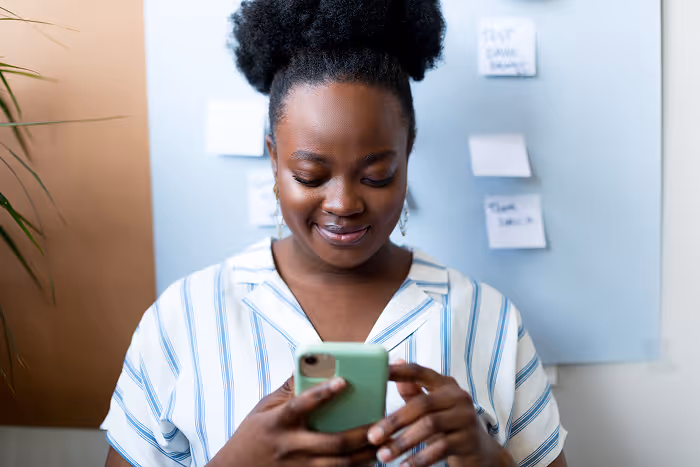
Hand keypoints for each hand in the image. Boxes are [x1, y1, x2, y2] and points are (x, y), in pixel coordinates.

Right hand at [210, 376, 376, 466]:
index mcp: (277, 424)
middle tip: (382, 421)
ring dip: (365, 455)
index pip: (300, 405)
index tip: (343, 381)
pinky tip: (369, 460)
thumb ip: (288, 390)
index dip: (322, 393)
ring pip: (340, 465)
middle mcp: (289, 447)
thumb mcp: (263, 409)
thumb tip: (311, 364)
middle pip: (332, 442)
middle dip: (361, 433)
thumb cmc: (252, 436)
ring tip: (383, 442)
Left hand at [367, 362, 515, 466]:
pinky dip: (420, 459)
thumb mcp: (432, 407)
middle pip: (421, 404)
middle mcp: (458, 396)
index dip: (399, 371)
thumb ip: (413, 390)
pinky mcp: (468, 440)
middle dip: (394, 421)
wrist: (481, 451)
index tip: (379, 373)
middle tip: (372, 436)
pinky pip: (440, 448)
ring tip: (384, 455)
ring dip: (403, 442)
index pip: (420, 372)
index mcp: (445, 384)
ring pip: (429, 426)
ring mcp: (465, 418)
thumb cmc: (449, 425)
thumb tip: (396, 363)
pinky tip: (405, 466)